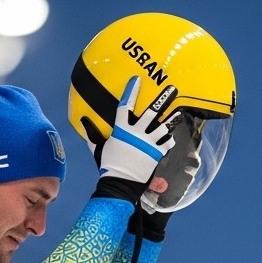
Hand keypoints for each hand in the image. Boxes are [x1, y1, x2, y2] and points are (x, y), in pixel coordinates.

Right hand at [92, 78, 176, 202]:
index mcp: (121, 129)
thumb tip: (82, 121)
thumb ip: (92, 134)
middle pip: (151, 112)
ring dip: (172, 119)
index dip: (131, 91)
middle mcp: (136, 133)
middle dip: (163, 100)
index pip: (125, 105)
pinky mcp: (156, 154)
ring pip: (164, 126)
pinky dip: (169, 140)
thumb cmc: (108, 165)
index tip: (137, 80)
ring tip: (179, 113)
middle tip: (172, 89)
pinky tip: (171, 138)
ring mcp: (148, 143)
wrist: (120, 183)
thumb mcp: (98, 147)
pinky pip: (167, 143)